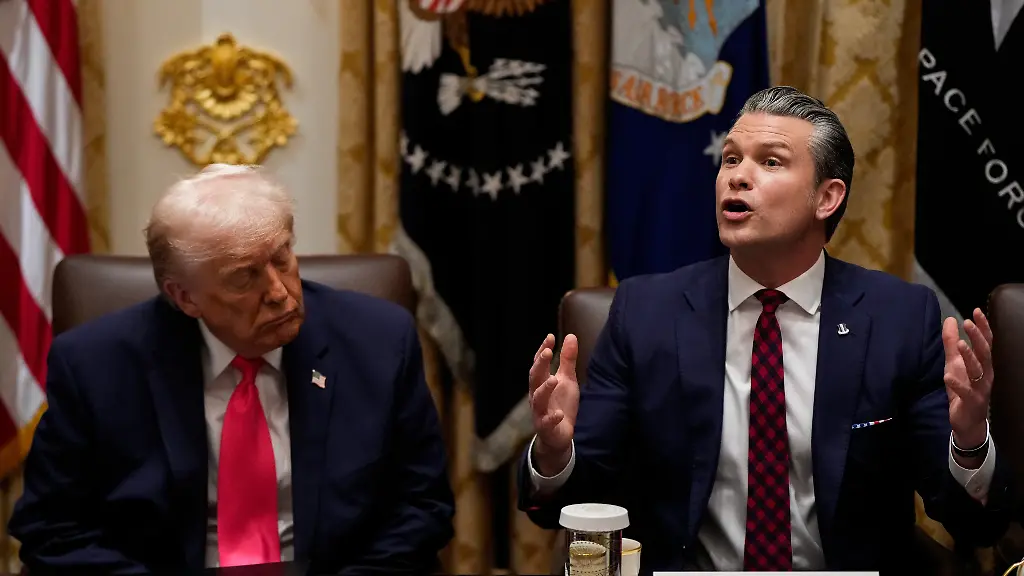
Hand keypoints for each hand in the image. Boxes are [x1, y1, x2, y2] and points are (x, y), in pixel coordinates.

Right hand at [529, 333, 578, 473]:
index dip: (543, 350)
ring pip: (538, 399)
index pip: (540, 364)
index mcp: (541, 382)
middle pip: (534, 377)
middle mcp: (537, 395)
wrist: (558, 435)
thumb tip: (570, 335)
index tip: (550, 337)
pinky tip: (559, 414)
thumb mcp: (567, 380)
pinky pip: (547, 422)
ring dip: (545, 389)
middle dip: (540, 364)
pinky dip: (552, 417)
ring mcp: (539, 411)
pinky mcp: (546, 426)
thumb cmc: (560, 404)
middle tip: (548, 352)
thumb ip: (567, 360)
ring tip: (554, 380)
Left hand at [942, 308, 993, 448]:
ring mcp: (980, 388)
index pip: (986, 342)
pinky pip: (965, 392)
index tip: (976, 311)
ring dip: (969, 357)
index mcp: (983, 363)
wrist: (967, 420)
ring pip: (977, 371)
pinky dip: (957, 384)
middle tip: (968, 322)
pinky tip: (947, 377)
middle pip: (984, 353)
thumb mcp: (954, 363)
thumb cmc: (962, 388)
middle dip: (978, 337)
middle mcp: (985, 374)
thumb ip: (951, 343)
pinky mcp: (971, 401)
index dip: (983, 327)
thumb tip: (949, 319)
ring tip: (960, 343)